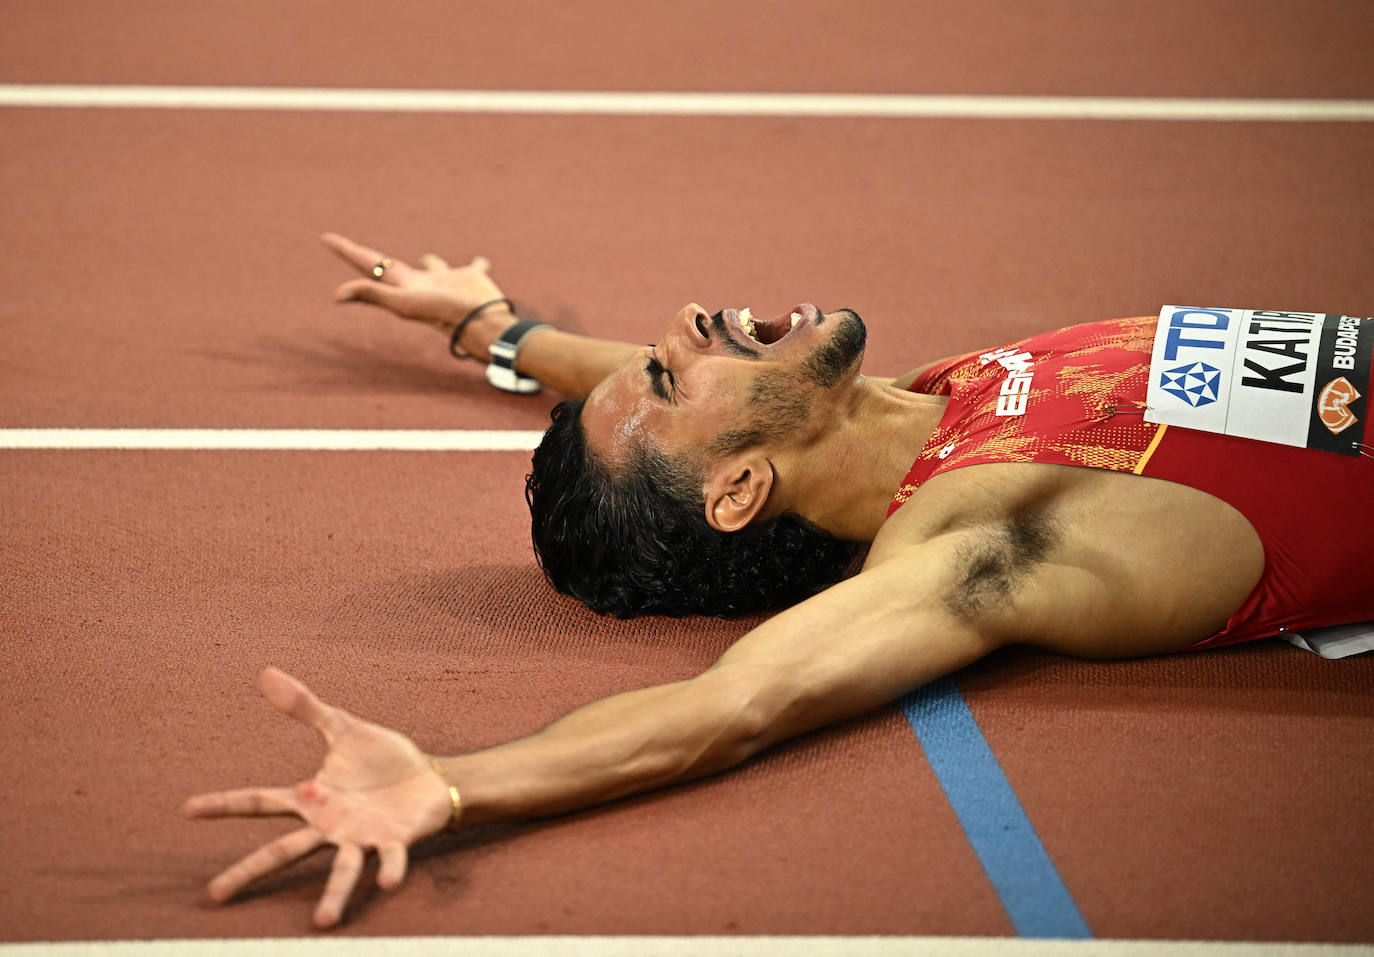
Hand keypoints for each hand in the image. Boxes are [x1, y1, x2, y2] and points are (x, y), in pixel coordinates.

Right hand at [184, 667, 454, 927]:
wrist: (430, 778)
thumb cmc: (384, 760)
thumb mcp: (343, 728)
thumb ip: (307, 707)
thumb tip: (265, 673)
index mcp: (312, 798)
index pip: (259, 801)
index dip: (224, 804)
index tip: (186, 809)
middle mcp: (329, 826)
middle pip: (282, 852)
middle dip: (248, 872)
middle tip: (213, 894)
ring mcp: (360, 838)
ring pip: (341, 871)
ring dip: (333, 895)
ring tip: (322, 921)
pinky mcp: (395, 842)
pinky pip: (390, 860)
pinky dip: (390, 871)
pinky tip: (389, 883)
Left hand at [322, 232, 516, 361]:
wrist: (483, 324)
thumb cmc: (444, 314)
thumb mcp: (405, 303)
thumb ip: (373, 295)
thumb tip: (336, 295)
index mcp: (403, 286)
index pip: (368, 264)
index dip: (347, 251)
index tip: (326, 238)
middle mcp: (421, 284)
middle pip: (389, 266)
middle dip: (372, 256)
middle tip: (356, 247)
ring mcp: (446, 281)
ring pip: (432, 266)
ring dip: (428, 261)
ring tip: (427, 257)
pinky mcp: (471, 278)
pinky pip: (473, 267)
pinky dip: (476, 263)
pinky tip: (481, 261)